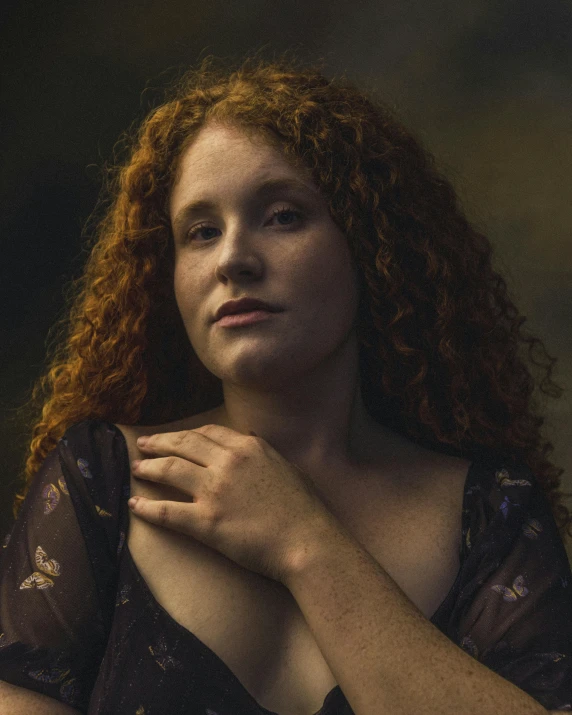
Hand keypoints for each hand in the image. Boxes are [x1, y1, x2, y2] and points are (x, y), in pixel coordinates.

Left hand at [128, 424, 338, 583]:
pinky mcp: (206, 522)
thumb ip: (263, 450)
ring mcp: (215, 491)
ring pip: (170, 470)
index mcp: (248, 447)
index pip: (207, 433)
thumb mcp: (286, 466)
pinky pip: (167, 511)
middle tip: (143, 445)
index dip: (185, 434)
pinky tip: (134, 505)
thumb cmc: (302, 508)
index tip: (174, 438)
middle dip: (159, 443)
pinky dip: (146, 507)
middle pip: (183, 445)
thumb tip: (249, 435)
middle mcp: (228, 462)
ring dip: (148, 468)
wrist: (307, 541)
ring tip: (136, 469)